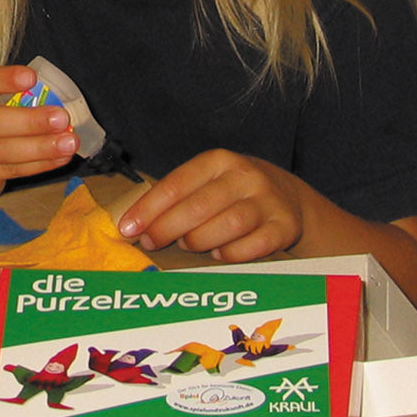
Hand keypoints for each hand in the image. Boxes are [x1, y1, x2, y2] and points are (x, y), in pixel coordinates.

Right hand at [0, 63, 77, 206]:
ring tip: (69, 142)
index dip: (4, 79)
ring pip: (3, 151)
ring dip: (40, 147)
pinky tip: (61, 158)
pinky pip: (11, 170)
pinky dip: (40, 164)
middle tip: (61, 118)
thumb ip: (11, 98)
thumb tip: (56, 101)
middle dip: (29, 120)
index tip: (31, 77)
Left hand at [116, 149, 303, 263]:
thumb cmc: (232, 192)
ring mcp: (268, 200)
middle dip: (168, 227)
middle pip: (199, 206)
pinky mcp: (285, 225)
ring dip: (201, 240)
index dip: (149, 208)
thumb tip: (135, 224)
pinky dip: (232, 253)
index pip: (177, 184)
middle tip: (151, 242)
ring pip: (229, 224)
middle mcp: (244, 176)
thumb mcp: (207, 182)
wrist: (288, 197)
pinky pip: (255, 245)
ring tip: (187, 245)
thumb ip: (176, 198)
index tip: (128, 227)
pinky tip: (218, 255)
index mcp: (217, 160)